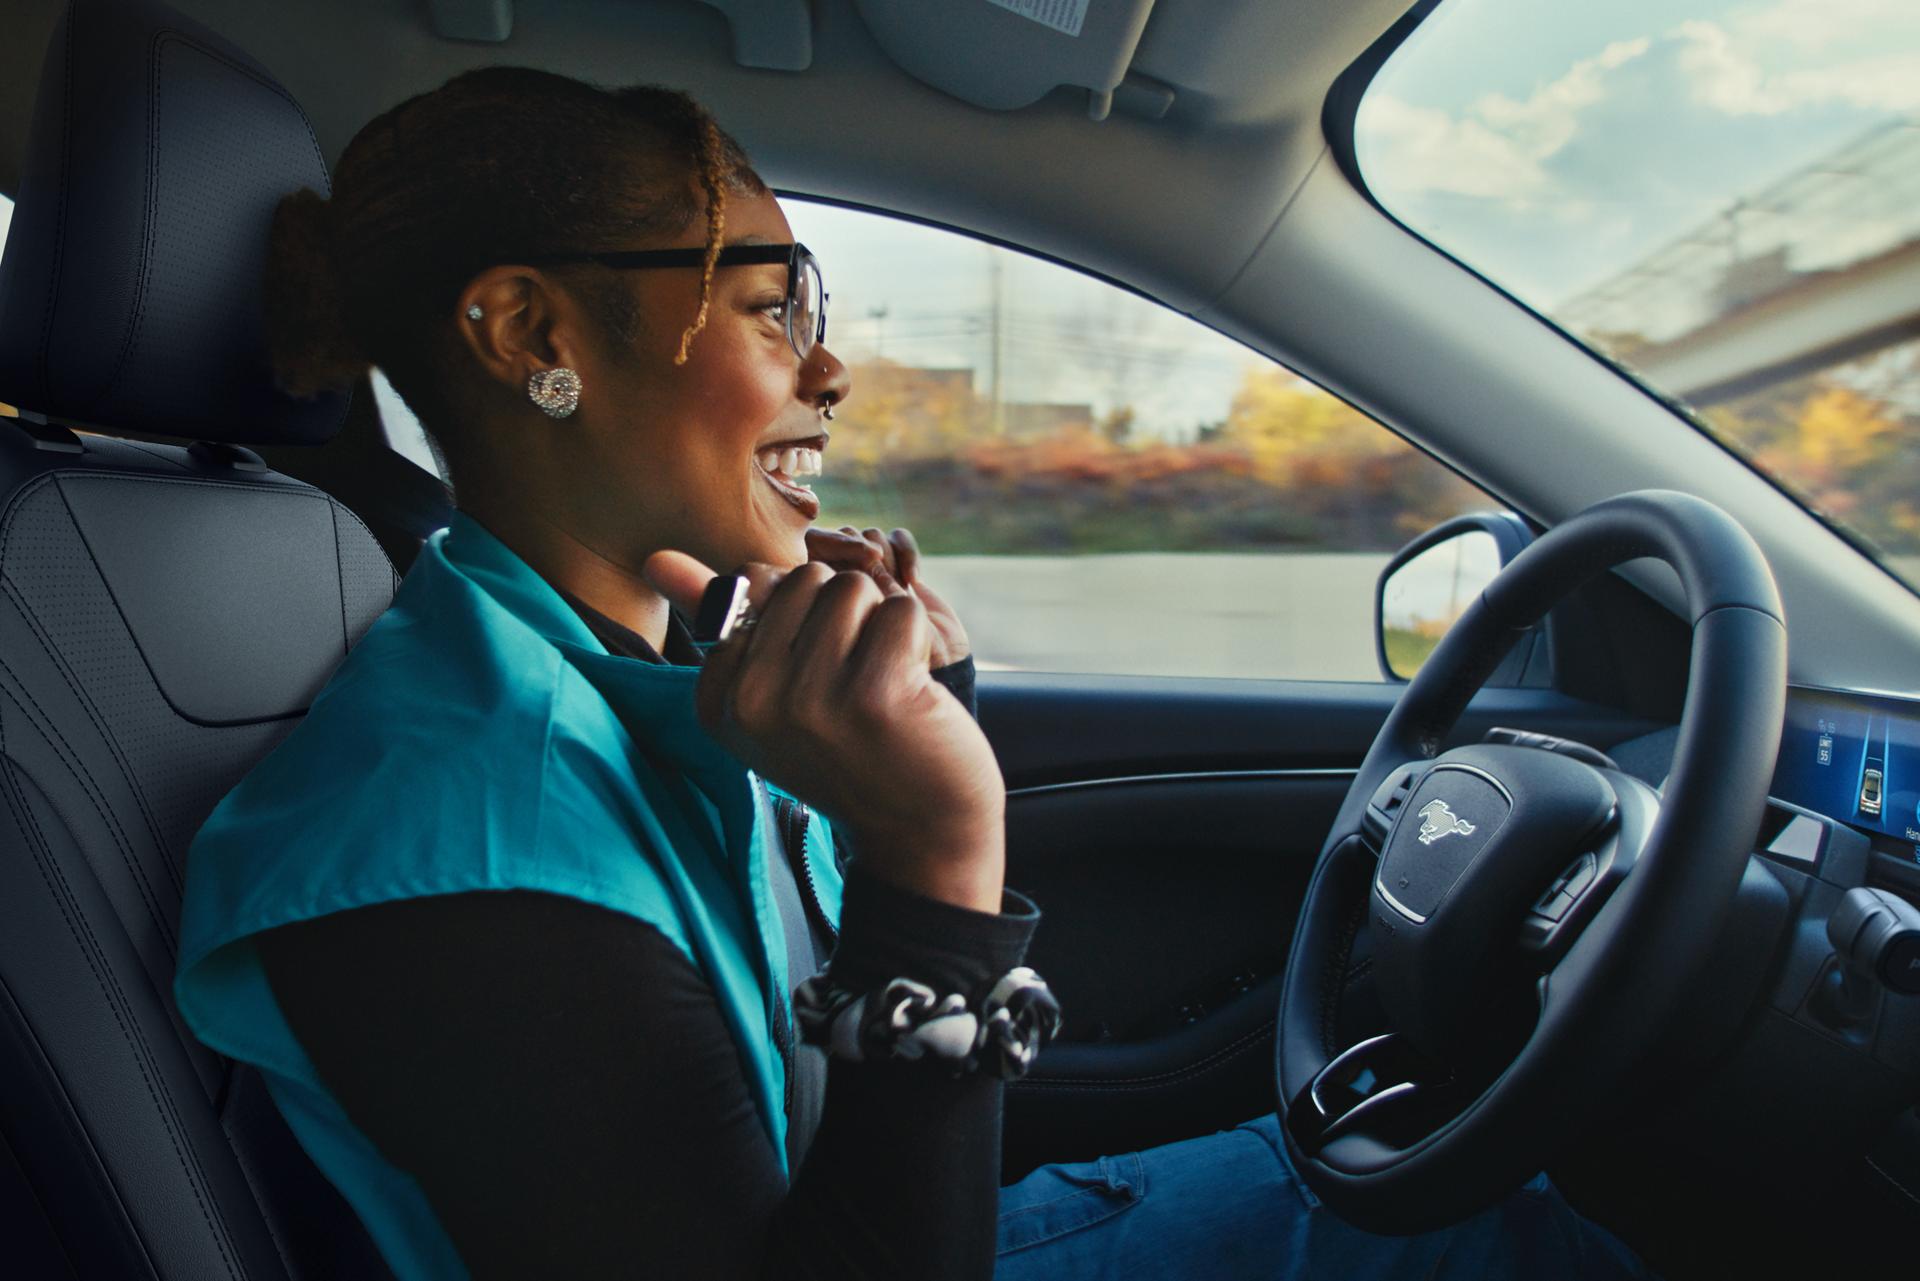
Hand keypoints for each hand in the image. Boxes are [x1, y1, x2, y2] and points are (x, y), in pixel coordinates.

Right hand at [645, 551, 1004, 911]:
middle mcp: (752, 703)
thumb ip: (724, 623)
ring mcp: (810, 700)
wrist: (920, 830)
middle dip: (843, 616)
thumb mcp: (772, 696)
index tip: (816, 688)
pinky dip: (918, 640)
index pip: (753, 586)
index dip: (804, 619)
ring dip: (881, 627)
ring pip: (852, 588)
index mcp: (718, 701)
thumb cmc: (852, 750)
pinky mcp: (874, 694)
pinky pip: (899, 610)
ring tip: (884, 686)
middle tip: (855, 684)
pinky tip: (914, 693)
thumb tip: (654, 558)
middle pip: (806, 580)